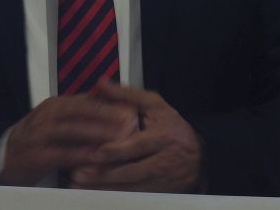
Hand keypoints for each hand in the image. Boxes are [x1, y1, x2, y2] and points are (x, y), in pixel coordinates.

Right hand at [0, 94, 137, 185]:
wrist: (3, 158)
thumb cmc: (38, 141)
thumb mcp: (58, 122)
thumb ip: (81, 115)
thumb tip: (113, 107)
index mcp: (56, 105)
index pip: (87, 100)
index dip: (110, 102)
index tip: (133, 106)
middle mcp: (48, 115)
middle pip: (81, 110)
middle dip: (107, 114)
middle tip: (131, 120)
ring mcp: (40, 134)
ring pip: (73, 130)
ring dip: (98, 133)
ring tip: (120, 138)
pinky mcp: (36, 155)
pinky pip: (62, 153)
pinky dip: (80, 155)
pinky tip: (97, 158)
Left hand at [70, 82, 202, 192]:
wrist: (199, 155)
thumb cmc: (171, 126)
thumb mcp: (154, 105)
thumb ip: (127, 94)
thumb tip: (100, 83)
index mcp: (163, 137)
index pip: (139, 145)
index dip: (118, 150)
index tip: (97, 152)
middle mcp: (164, 161)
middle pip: (132, 171)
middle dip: (105, 174)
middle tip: (80, 173)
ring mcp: (162, 180)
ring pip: (131, 187)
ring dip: (105, 188)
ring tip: (81, 185)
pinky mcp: (159, 192)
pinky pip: (134, 197)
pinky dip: (114, 196)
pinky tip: (95, 194)